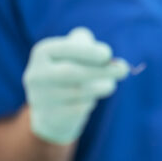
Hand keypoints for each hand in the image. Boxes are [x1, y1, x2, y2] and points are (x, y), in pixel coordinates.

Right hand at [22, 27, 128, 144]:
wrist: (51, 111)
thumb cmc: (68, 72)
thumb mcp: (74, 53)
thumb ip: (87, 44)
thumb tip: (107, 57)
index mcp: (42, 53)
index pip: (64, 49)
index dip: (87, 51)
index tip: (108, 54)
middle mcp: (37, 75)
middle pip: (71, 72)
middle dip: (101, 70)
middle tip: (123, 69)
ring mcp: (43, 97)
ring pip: (79, 92)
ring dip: (101, 86)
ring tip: (110, 84)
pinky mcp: (53, 116)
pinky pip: (79, 108)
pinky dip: (91, 102)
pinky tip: (91, 99)